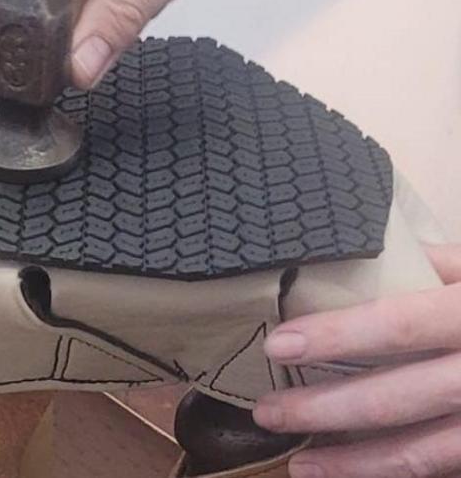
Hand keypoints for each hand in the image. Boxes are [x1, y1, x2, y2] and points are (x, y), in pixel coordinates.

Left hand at [254, 244, 460, 477]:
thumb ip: (449, 265)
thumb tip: (382, 255)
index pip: (401, 323)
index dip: (338, 336)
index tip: (278, 344)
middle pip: (399, 398)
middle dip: (325, 409)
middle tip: (267, 412)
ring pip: (425, 454)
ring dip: (357, 465)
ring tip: (301, 466)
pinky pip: (452, 468)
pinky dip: (406, 475)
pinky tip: (363, 476)